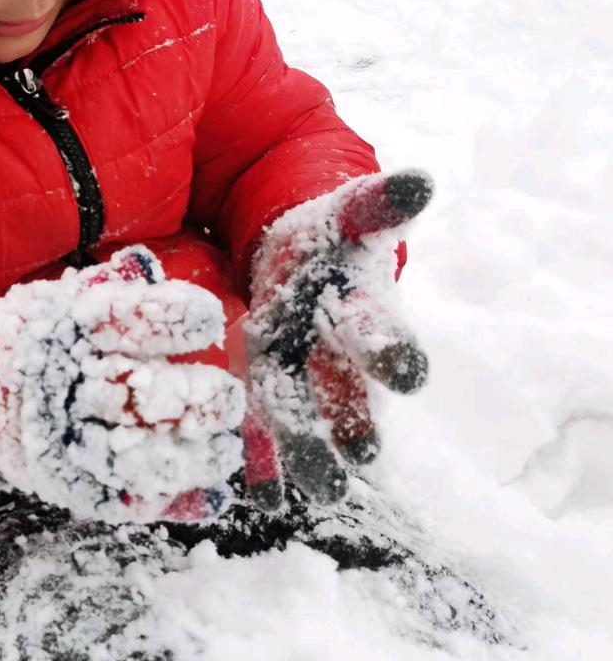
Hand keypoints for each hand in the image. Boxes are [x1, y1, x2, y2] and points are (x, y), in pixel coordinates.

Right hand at [0, 246, 245, 523]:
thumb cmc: (35, 336)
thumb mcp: (61, 299)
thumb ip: (108, 287)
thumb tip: (149, 266)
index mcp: (67, 327)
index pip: (126, 320)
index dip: (173, 319)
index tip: (209, 320)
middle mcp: (64, 382)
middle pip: (137, 394)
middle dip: (194, 398)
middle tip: (229, 396)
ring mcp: (64, 437)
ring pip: (135, 453)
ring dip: (190, 455)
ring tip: (226, 448)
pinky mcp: (67, 481)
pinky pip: (122, 495)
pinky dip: (169, 499)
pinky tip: (208, 495)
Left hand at [239, 170, 431, 509]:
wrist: (297, 249)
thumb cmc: (328, 236)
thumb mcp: (351, 214)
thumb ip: (378, 203)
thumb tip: (419, 182)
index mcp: (358, 306)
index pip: (378, 328)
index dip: (390, 347)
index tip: (406, 373)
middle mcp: (331, 348)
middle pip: (345, 385)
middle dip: (353, 417)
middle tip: (361, 455)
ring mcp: (296, 370)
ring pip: (303, 413)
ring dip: (310, 450)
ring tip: (316, 490)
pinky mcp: (260, 382)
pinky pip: (259, 425)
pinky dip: (262, 461)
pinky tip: (260, 496)